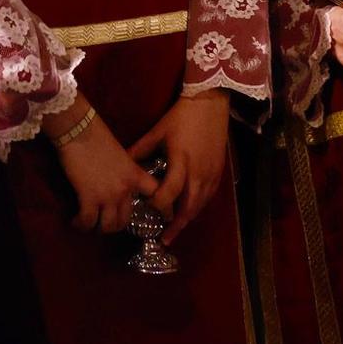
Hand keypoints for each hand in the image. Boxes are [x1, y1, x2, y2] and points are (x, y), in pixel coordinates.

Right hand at [52, 102, 157, 233]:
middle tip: (107, 222)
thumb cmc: (97, 137)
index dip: (164, 208)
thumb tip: (119, 182)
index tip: (166, 218)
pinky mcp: (88, 198)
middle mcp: (124, 188)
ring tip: (91, 224)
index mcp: (135, 175)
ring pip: (108, 226)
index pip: (156, 194)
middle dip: (116, 225)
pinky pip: (88, 222)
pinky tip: (76, 222)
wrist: (80, 130)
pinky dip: (81, 225)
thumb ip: (124, 171)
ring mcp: (107, 195)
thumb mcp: (120, 155)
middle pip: (126, 219)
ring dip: (99, 229)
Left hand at [130, 91, 229, 244]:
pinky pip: (209, 197)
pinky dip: (198, 207)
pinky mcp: (219, 172)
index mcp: (181, 162)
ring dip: (187, 219)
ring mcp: (211, 174)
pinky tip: (189, 211)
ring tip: (175, 230)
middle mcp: (198, 173)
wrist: (210, 104)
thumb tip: (123, 164)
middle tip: (164, 239)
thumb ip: (140, 150)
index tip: (148, 208)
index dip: (159, 204)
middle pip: (188, 207)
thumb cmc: (181, 117)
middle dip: (176, 225)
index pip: (170, 192)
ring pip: (200, 205)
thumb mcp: (157, 132)